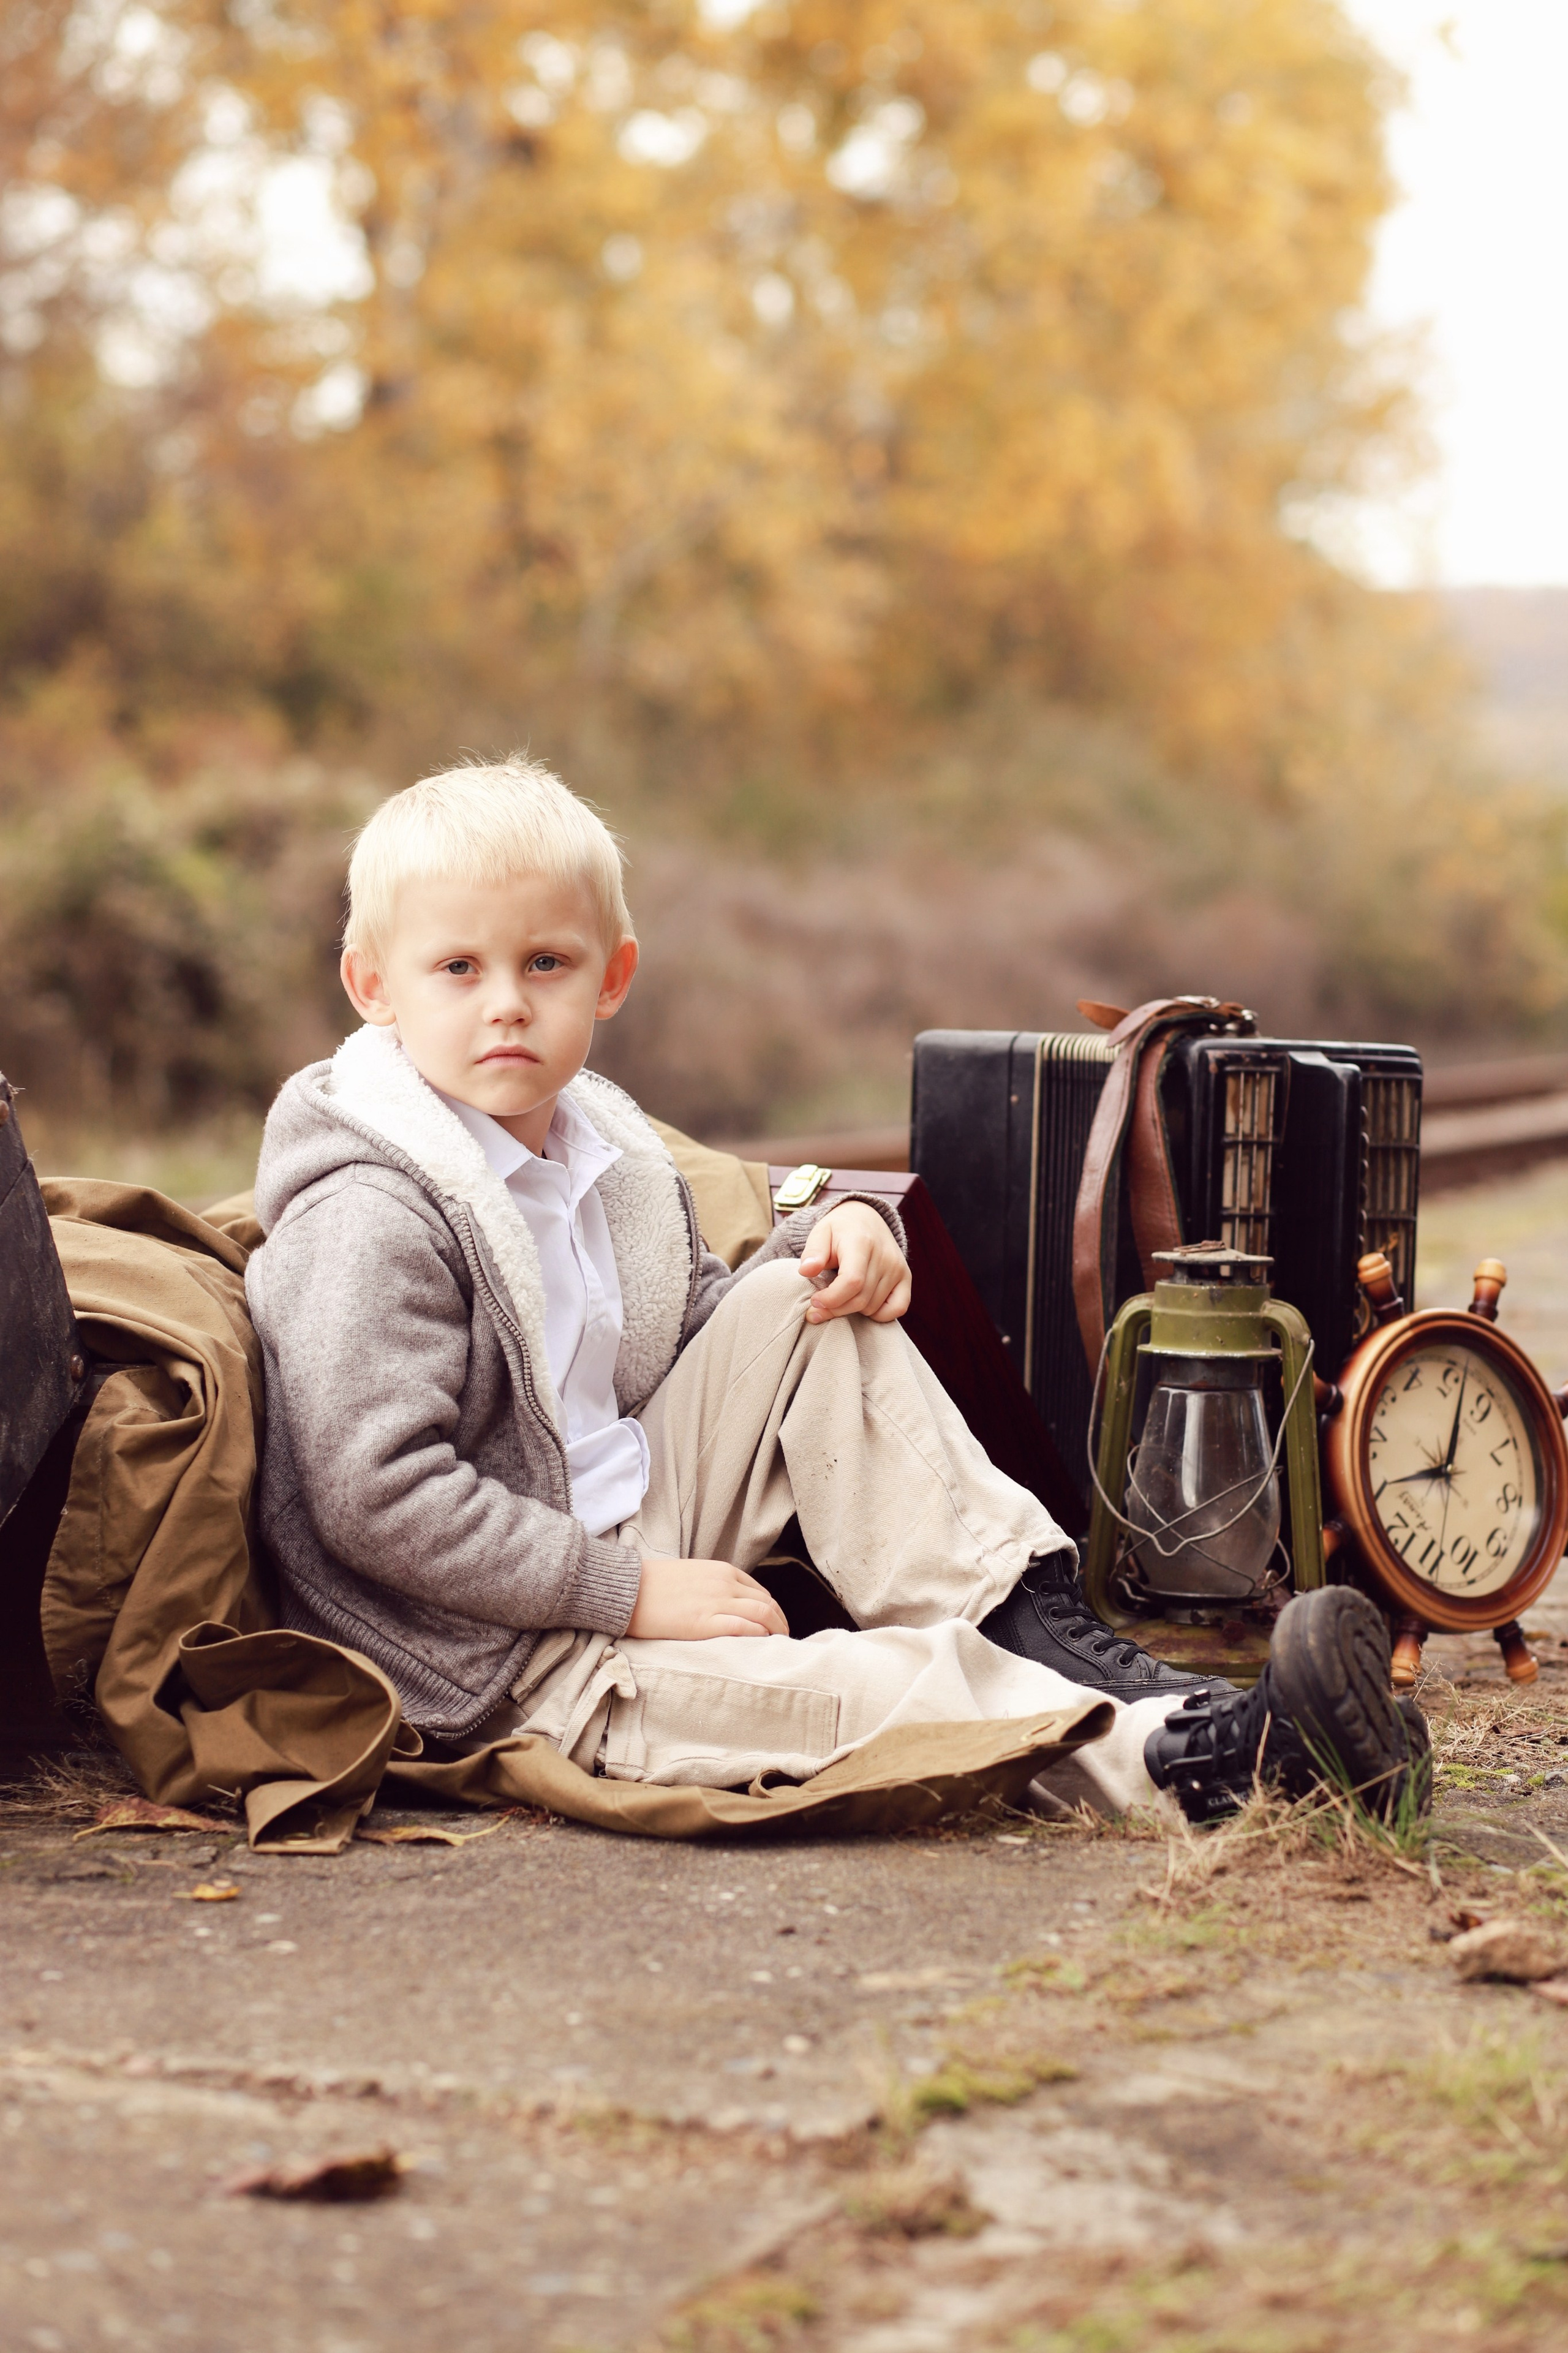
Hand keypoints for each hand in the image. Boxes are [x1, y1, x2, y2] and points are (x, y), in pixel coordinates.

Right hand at [627, 1555, 789, 1640]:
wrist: (628, 1589)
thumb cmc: (653, 1585)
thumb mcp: (691, 1575)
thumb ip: (712, 1586)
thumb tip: (725, 1604)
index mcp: (722, 1571)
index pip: (760, 1592)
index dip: (772, 1610)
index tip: (774, 1625)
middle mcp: (725, 1583)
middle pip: (767, 1604)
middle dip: (780, 1623)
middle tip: (782, 1640)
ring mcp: (716, 1602)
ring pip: (763, 1615)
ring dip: (776, 1631)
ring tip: (777, 1648)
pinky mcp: (705, 1622)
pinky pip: (745, 1628)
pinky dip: (760, 1637)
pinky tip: (762, 1647)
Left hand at [798, 1202, 911, 1323]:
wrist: (866, 1218)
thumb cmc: (839, 1230)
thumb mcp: (820, 1233)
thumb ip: (813, 1252)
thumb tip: (806, 1271)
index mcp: (861, 1242)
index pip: (852, 1282)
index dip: (831, 1299)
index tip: (814, 1301)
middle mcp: (884, 1256)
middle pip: (860, 1299)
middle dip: (835, 1309)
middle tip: (817, 1308)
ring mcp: (898, 1268)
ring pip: (873, 1307)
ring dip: (851, 1310)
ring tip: (838, 1299)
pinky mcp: (905, 1277)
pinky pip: (897, 1309)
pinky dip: (878, 1315)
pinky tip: (862, 1304)